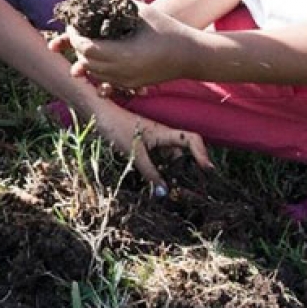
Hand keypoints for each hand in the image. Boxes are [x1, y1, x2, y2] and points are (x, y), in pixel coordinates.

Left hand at [49, 0, 196, 89]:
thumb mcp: (143, 13)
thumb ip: (119, 5)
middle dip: (78, 47)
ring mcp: (127, 81)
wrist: (191, 55)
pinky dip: (99, 68)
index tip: (72, 25)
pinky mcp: (132, 85)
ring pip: (95, 73)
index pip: (86, 48)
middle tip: (77, 32)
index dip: (74, 36)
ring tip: (88, 42)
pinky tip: (101, 55)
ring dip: (87, 59)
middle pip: (87, 62)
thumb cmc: (168, 29)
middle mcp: (122, 72)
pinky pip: (107, 79)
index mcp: (123, 54)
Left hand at [86, 96, 211, 190]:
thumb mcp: (134, 154)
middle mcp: (163, 135)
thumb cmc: (117, 128)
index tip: (206, 169)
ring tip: (169, 188)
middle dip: (186, 169)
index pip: (192, 139)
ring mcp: (155, 140)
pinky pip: (159, 158)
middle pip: (184, 152)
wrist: (100, 116)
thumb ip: (149, 173)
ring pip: (170, 157)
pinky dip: (160, 169)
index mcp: (165, 133)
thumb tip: (163, 192)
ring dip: (171, 171)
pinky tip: (155, 181)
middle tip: (185, 188)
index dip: (202, 153)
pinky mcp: (146, 144)